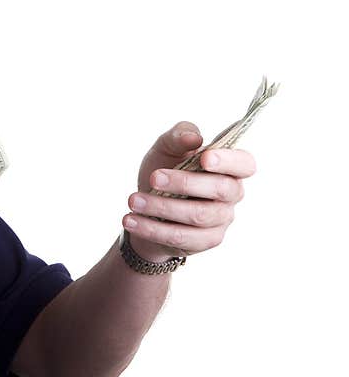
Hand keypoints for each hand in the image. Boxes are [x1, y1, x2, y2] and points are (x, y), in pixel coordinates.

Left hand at [123, 121, 255, 262]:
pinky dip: (152, 228)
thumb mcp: (165, 148)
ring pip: (198, 215)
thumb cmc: (164, 170)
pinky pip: (181, 237)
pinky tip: (131, 219)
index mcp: (228, 167)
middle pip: (221, 189)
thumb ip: (179, 136)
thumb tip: (194, 137)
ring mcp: (221, 220)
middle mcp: (232, 194)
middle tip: (153, 177)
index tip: (204, 158)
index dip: (229, 161)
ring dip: (162, 207)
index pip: (245, 163)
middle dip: (185, 183)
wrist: (146, 205)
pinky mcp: (206, 240)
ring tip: (133, 200)